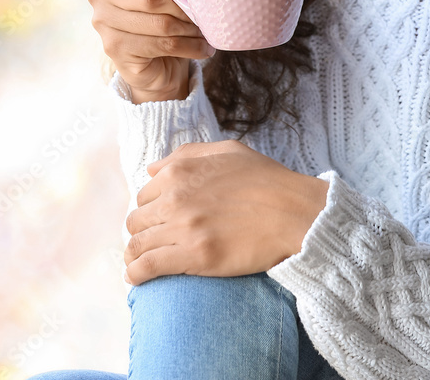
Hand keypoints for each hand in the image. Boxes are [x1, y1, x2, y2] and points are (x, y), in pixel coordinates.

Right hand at [87, 0, 213, 102]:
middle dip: (184, 6)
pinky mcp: (115, 50)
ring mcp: (104, 24)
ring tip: (206, 29)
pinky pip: (162, 46)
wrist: (152, 56)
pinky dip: (189, 46)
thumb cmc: (161, 6)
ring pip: (161, 25)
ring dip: (191, 28)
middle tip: (204, 10)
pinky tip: (202, 45)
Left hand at [124, 140, 328, 284]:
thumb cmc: (267, 180)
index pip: (145, 193)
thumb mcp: (227, 150)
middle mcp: (176, 196)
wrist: (295, 213)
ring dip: (134, 255)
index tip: (158, 221)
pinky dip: (136, 274)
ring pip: (137, 244)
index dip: (151, 209)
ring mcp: (184, 227)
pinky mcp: (195, 257)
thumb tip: (152, 169)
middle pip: (137, 220)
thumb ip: (187, 155)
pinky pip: (148, 267)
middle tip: (153, 243)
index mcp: (180, 170)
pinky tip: (136, 278)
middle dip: (143, 231)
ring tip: (137, 264)